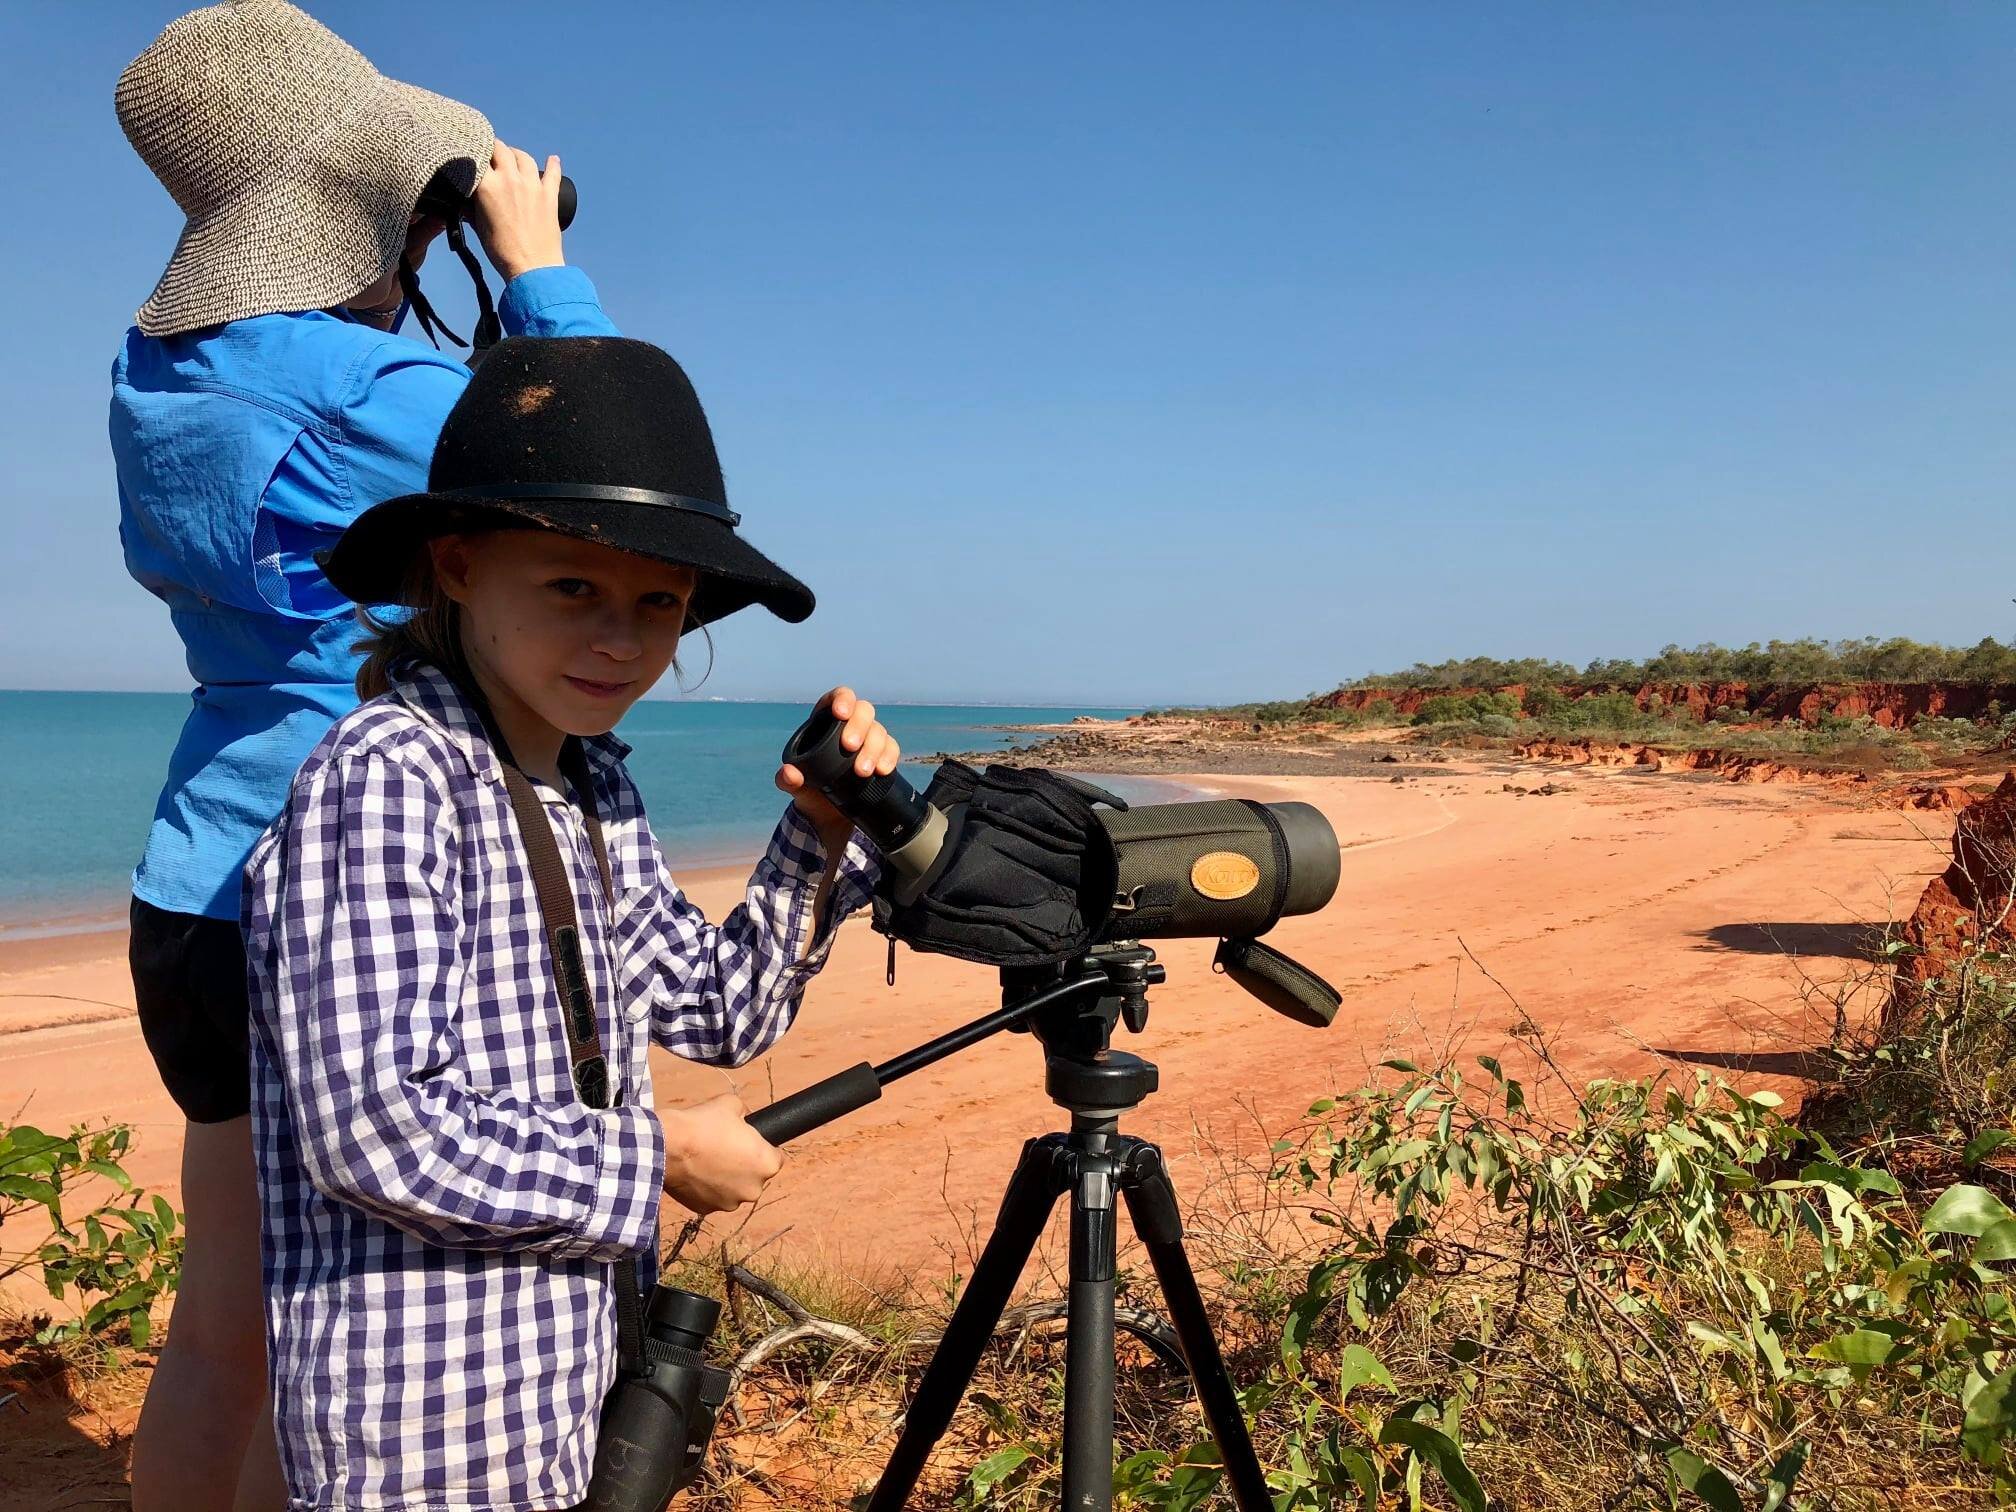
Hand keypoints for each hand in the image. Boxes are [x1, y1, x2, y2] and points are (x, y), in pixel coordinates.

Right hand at [469, 140, 565, 281]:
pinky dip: (553, 165)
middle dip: (494, 148)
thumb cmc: (502, 251)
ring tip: (514, 158)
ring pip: (524, 157)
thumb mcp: (479, 227)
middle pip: (501, 149)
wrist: (533, 268)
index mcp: (488, 186)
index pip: (478, 157)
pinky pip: (553, 174)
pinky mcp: (549, 196)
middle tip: (491, 154)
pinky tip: (553, 159)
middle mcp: (510, 179)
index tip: (473, 154)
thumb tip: (465, 201)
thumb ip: (471, 208)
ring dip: (517, 154)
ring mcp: (532, 186)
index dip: (475, 153)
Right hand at [660, 1093, 781, 1214]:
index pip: (775, 1156)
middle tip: (723, 1148)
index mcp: (768, 1164)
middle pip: (754, 1176)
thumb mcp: (733, 1105)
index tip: (747, 1141)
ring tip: (706, 1159)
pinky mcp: (707, 1210)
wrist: (668, 1145)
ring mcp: (730, 1203)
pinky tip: (695, 1172)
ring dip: (725, 1178)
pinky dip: (707, 1188)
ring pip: (733, 1189)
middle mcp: (754, 1189)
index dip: (761, 1146)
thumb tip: (744, 1120)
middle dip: (743, 1165)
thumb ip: (746, 1115)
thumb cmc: (703, 1124)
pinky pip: (712, 1197)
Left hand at [776, 687, 899, 853]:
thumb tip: (788, 773)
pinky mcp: (882, 755)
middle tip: (850, 747)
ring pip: (878, 730)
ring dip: (874, 748)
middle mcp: (850, 725)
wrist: (829, 813)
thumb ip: (788, 780)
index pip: (837, 698)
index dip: (842, 699)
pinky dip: (889, 758)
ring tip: (863, 771)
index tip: (840, 713)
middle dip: (859, 727)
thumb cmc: (810, 790)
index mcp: (825, 722)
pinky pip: (891, 748)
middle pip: (863, 711)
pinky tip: (882, 770)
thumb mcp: (795, 786)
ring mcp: (868, 739)